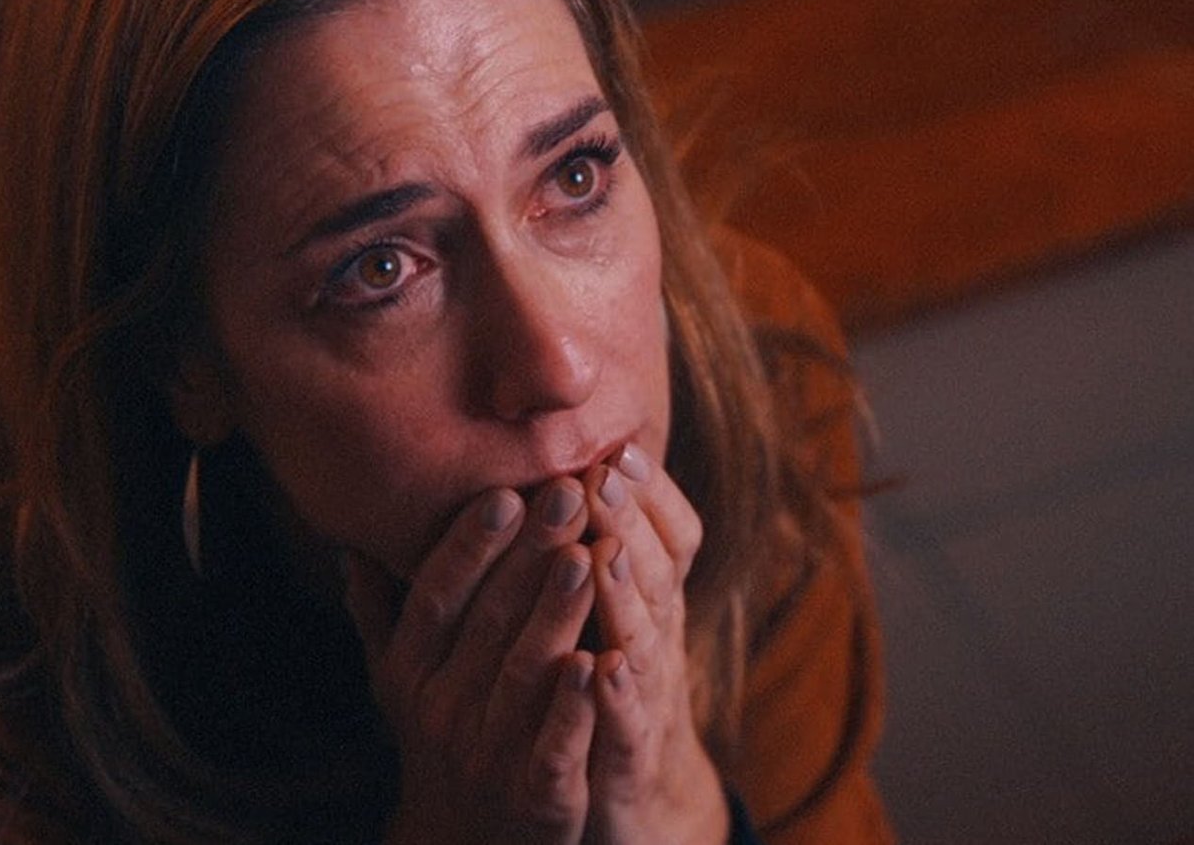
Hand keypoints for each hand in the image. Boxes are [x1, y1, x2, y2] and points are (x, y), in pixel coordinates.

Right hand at [344, 480, 599, 843]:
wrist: (469, 844)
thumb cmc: (443, 735)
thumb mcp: (398, 680)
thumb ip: (380, 613)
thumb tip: (351, 546)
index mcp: (409, 674)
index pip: (436, 598)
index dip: (468, 547)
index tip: (503, 492)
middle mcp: (440, 711)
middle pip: (487, 624)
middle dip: (528, 555)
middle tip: (566, 491)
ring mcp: (486, 755)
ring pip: (524, 675)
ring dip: (555, 615)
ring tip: (589, 555)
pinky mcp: (536, 799)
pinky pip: (556, 746)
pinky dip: (578, 707)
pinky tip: (604, 661)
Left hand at [578, 443, 728, 844]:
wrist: (639, 796)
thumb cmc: (611, 682)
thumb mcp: (613, 607)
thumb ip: (601, 542)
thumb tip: (574, 456)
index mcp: (652, 598)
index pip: (665, 533)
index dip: (647, 491)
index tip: (615, 444)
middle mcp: (660, 638)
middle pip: (655, 573)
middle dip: (630, 523)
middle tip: (600, 475)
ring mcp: (650, 698)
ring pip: (644, 640)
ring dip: (625, 596)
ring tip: (602, 555)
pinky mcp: (630, 758)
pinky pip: (627, 725)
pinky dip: (616, 697)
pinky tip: (599, 667)